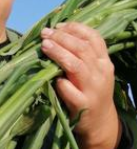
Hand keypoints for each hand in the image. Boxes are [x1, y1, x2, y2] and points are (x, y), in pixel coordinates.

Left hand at [40, 22, 121, 148]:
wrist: (100, 123)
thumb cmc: (91, 92)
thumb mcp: (93, 71)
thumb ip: (82, 55)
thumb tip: (58, 33)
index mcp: (104, 62)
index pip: (94, 38)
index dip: (75, 29)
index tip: (58, 25)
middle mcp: (101, 73)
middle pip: (82, 49)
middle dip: (62, 38)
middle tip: (45, 34)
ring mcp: (93, 90)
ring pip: (76, 66)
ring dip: (59, 54)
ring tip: (44, 46)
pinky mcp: (83, 105)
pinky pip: (70, 91)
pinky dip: (61, 83)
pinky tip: (53, 78)